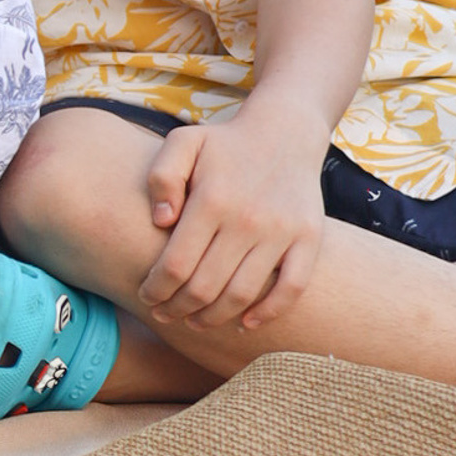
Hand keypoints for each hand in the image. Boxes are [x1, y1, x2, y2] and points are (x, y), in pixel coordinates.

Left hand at [139, 115, 326, 335]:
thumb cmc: (224, 144)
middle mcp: (247, 219)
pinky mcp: (308, 239)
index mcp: (212, 199)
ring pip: (242, 294)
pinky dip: (267, 312)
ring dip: (214, 317)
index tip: (146, 296)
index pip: (176, 264)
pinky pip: (291, 288)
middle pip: (205, 287)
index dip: (156, 289)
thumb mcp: (183, 143)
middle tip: (165, 314)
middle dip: (177, 309)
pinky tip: (245, 323)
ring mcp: (281, 231)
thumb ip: (161, 177)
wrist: (285, 132)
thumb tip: (160, 221)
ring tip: (195, 322)